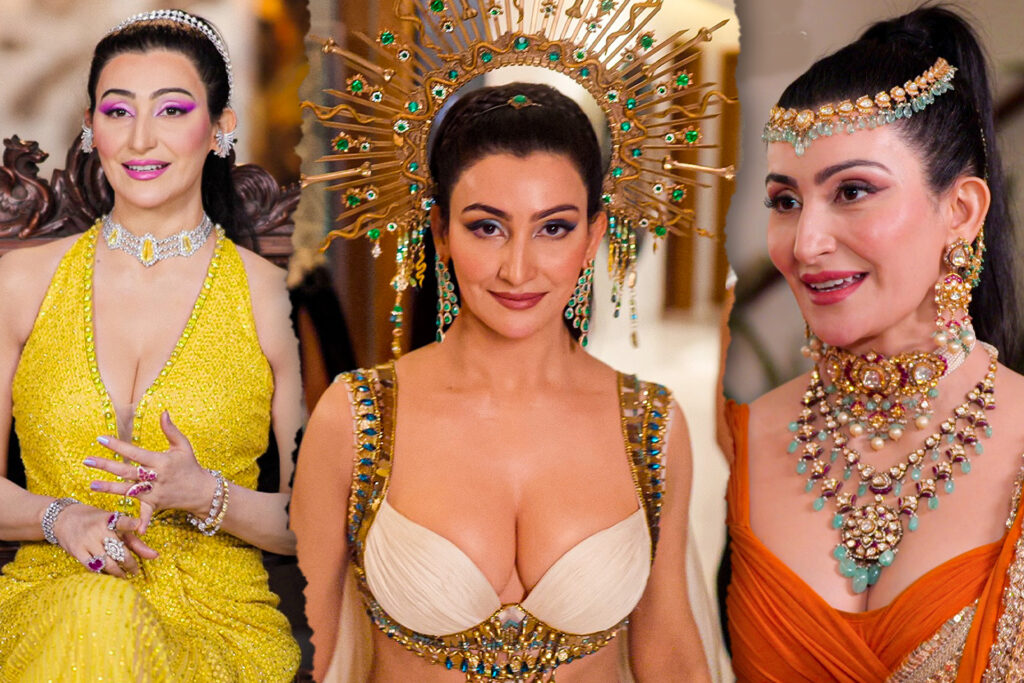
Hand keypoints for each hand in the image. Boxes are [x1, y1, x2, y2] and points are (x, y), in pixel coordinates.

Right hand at [51, 503, 157, 576]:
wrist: (64, 518)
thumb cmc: (96, 521)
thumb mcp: (115, 526)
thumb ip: (135, 541)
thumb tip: (155, 556)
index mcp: (109, 519)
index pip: (121, 521)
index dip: (130, 523)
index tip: (138, 525)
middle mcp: (98, 530)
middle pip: (118, 550)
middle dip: (130, 564)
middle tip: (135, 571)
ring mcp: (86, 541)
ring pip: (107, 562)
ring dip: (118, 572)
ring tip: (124, 576)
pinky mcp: (77, 551)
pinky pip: (93, 567)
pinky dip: (102, 573)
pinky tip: (108, 575)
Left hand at [86, 411, 217, 532]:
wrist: (202, 490)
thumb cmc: (190, 466)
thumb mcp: (183, 446)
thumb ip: (171, 430)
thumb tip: (163, 412)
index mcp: (161, 461)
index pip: (135, 452)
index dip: (118, 446)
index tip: (101, 439)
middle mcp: (157, 477)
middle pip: (127, 471)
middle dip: (107, 466)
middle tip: (88, 460)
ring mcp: (155, 492)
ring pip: (129, 490)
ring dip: (110, 488)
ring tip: (91, 485)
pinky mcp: (156, 504)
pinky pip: (146, 513)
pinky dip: (141, 521)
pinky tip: (131, 527)